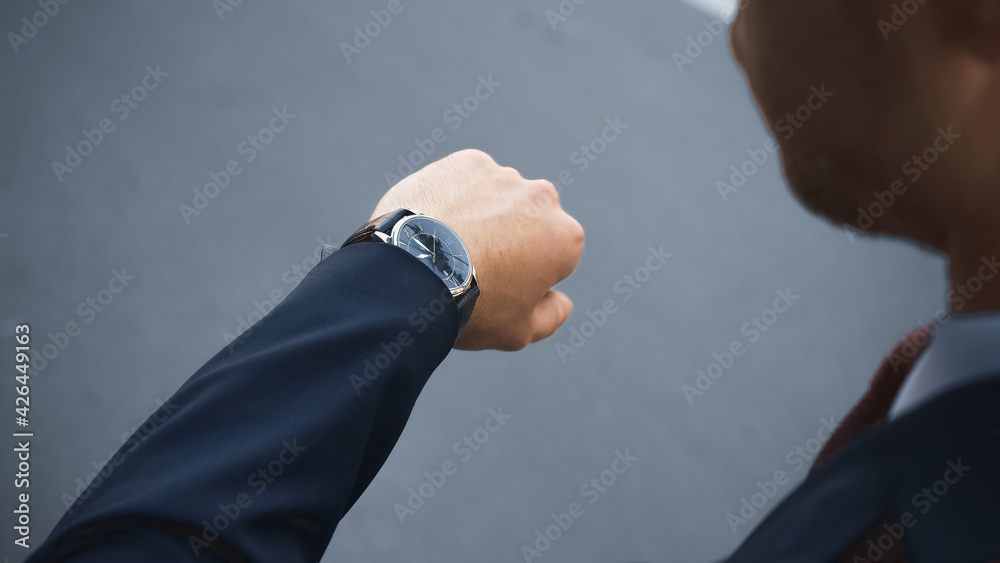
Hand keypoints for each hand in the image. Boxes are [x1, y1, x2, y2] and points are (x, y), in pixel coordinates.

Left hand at [370, 149, 584, 350]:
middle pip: (529, 222)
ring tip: (447, 246)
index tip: (499, 288)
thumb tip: (560, 301)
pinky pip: (466, 181)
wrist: (413, 272)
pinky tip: (434, 223)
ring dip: (482, 215)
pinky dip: (454, 197)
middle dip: (510, 239)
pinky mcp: (467, 162)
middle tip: (472, 267)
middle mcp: (542, 198)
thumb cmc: (471, 305)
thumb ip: (552, 315)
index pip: (554, 257)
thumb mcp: (520, 330)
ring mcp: (503, 176)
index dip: (528, 276)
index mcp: (565, 238)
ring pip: (498, 198)